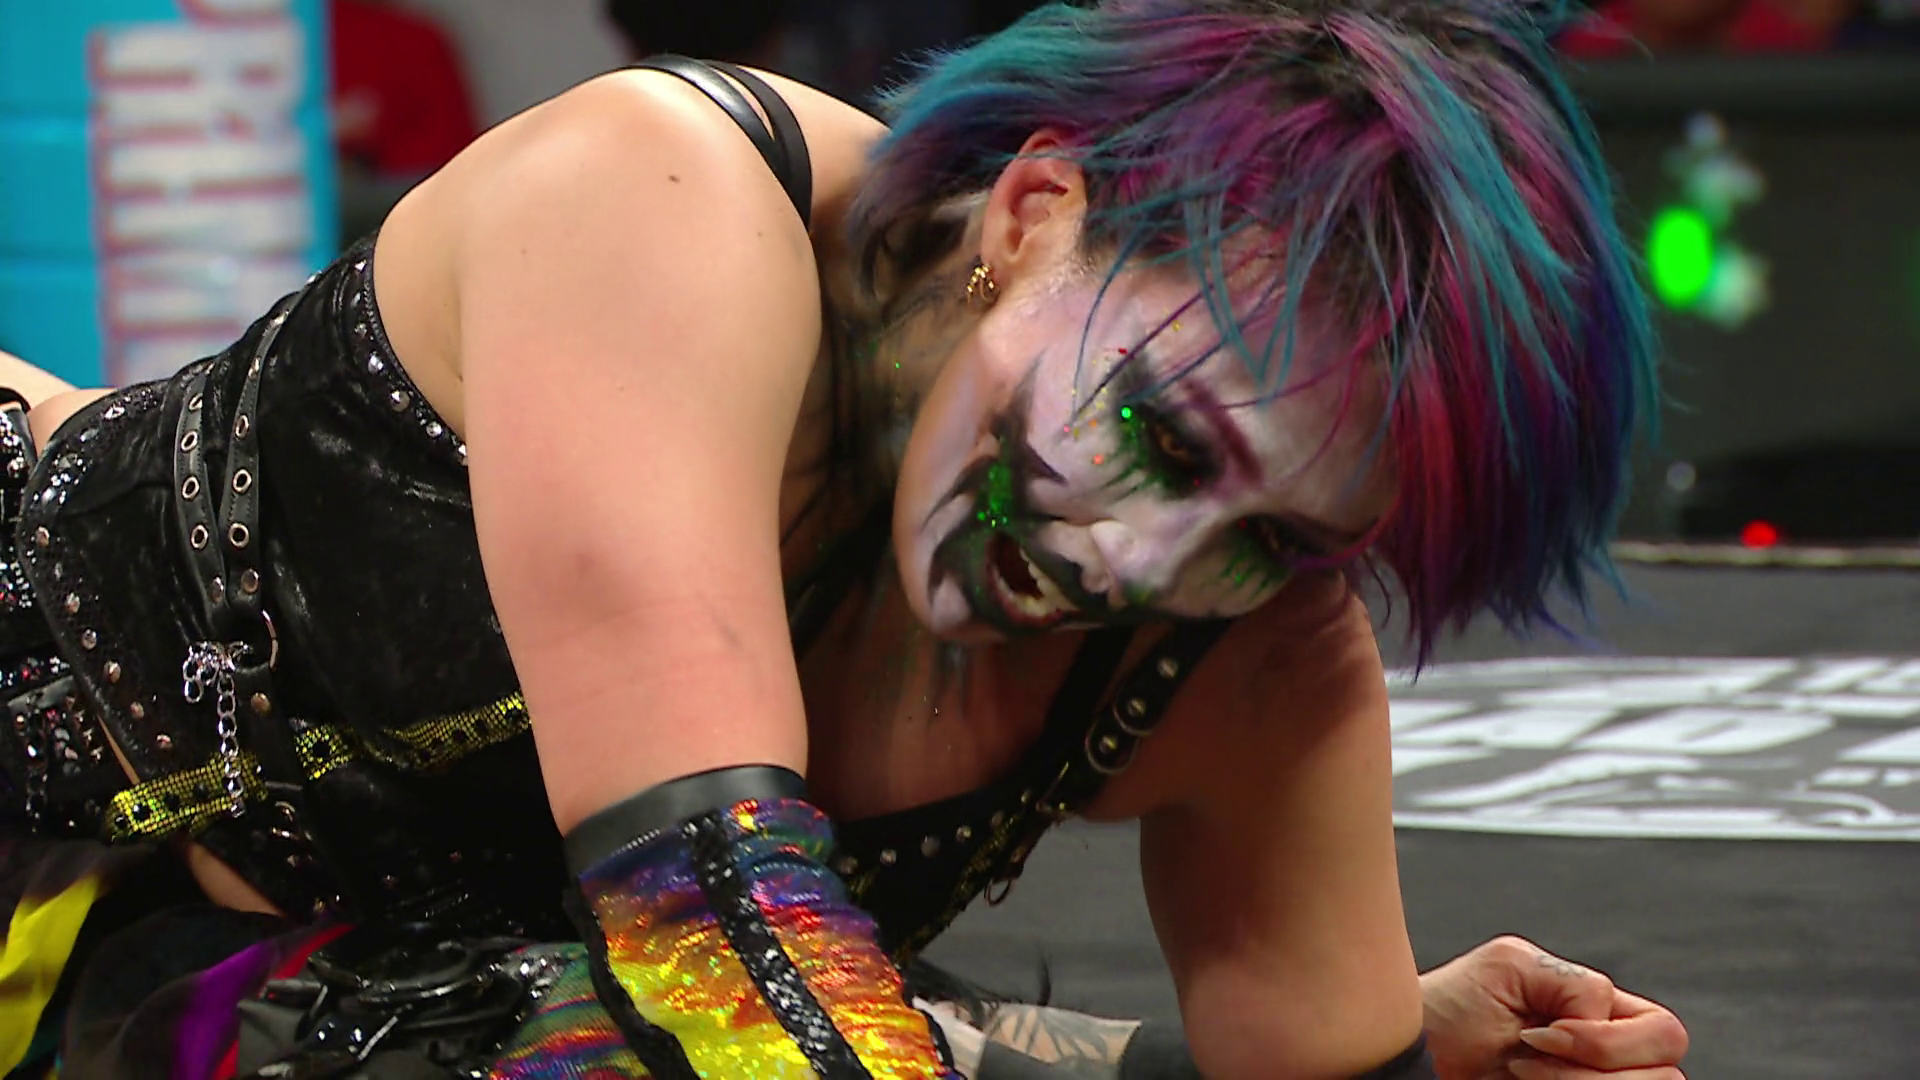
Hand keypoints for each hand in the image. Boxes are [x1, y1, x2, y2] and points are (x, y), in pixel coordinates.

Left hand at [1420, 935, 1688, 1079]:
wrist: (1403, 1055)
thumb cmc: (1446, 1011)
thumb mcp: (1509, 970)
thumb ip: (1574, 985)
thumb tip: (1601, 1016)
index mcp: (1601, 1008)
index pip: (1664, 1031)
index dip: (1605, 1041)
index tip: (1537, 1035)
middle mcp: (1610, 1051)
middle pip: (1669, 1070)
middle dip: (1600, 1068)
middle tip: (1527, 1062)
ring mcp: (1593, 1079)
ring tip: (1519, 1076)